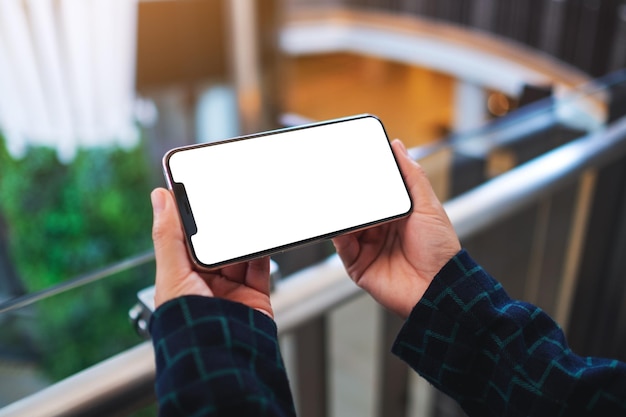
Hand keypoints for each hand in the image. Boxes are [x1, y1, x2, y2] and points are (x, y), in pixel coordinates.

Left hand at [150, 188, 272, 316]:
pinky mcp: (254, 295)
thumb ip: (168, 235)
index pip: (186, 239)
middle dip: (221, 225)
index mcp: (180, 278)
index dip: (191, 217)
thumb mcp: (172, 274)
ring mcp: (231, 290)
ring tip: (245, 216)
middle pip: (215, 245)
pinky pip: (260, 266)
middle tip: (225, 200)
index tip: (197, 191)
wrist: (222, 357)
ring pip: (239, 252)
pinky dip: (262, 250)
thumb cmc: (187, 325)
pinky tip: (261, 235)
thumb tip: (160, 197)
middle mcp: (205, 284)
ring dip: (242, 236)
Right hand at [332, 139, 460, 317]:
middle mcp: (380, 230)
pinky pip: (342, 246)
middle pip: (358, 207)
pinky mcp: (358, 265)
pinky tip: (340, 224)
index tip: (353, 164)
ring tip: (338, 201)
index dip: (364, 179)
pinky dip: (338, 234)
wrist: (437, 288)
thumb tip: (397, 146)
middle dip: (348, 196)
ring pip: (347, 225)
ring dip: (342, 213)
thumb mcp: (428, 205)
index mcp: (397, 214)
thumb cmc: (440, 250)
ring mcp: (368, 247)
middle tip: (338, 180)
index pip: (375, 192)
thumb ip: (412, 175)